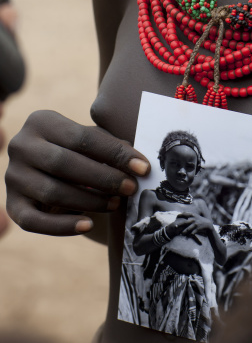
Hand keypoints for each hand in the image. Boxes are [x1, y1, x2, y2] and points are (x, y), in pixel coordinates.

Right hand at [6, 110, 149, 235]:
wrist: (42, 167)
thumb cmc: (74, 150)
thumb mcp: (87, 140)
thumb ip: (108, 146)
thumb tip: (137, 162)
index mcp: (41, 121)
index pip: (83, 137)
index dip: (116, 154)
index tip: (143, 167)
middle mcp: (21, 146)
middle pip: (65, 164)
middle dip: (104, 178)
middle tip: (130, 188)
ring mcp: (13, 176)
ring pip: (53, 193)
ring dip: (90, 201)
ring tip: (115, 203)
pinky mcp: (12, 205)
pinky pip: (34, 222)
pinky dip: (62, 226)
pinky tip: (87, 225)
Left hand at [171, 213, 210, 239]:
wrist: (207, 224)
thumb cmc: (200, 219)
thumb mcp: (195, 215)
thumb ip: (189, 214)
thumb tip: (182, 212)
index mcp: (193, 215)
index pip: (185, 214)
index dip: (180, 215)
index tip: (176, 216)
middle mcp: (194, 219)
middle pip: (185, 222)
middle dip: (180, 224)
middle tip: (175, 226)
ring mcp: (195, 224)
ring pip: (188, 229)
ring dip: (184, 232)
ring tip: (180, 234)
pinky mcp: (197, 228)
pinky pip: (192, 233)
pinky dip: (189, 235)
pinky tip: (187, 237)